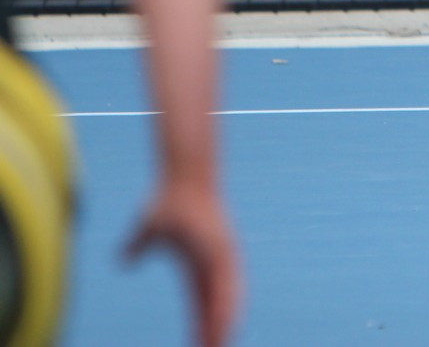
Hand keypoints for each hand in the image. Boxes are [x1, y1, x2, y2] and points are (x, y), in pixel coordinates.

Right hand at [125, 179, 240, 346]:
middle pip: (218, 305)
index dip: (202, 324)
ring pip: (226, 298)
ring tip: (221, 346)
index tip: (202, 345)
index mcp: (198, 265)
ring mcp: (222, 255)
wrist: (182, 177)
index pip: (202, 303)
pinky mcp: (223, 248)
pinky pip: (225, 283)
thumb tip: (123, 259)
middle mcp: (216, 262)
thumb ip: (136, 248)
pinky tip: (226, 322)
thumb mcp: (146, 231)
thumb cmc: (168, 201)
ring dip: (224, 324)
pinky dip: (226, 304)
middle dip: (218, 331)